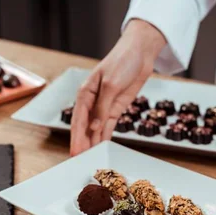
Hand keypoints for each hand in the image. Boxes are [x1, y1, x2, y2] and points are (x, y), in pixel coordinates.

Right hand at [70, 19, 165, 155]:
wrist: (140, 54)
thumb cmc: (121, 61)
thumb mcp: (111, 84)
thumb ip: (102, 107)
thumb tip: (94, 127)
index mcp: (85, 93)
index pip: (78, 120)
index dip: (76, 138)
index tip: (75, 152)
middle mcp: (92, 102)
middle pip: (85, 127)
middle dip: (82, 144)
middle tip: (80, 160)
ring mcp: (104, 106)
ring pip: (96, 129)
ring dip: (93, 143)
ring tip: (91, 158)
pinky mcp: (116, 109)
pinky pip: (108, 127)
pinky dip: (104, 137)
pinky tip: (101, 147)